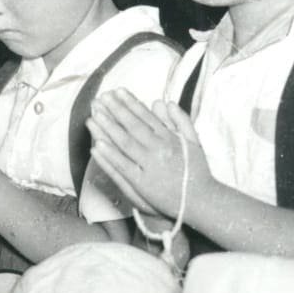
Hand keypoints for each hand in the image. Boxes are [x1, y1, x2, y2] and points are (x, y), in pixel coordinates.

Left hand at [87, 91, 206, 219]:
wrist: (201, 201)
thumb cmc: (197, 172)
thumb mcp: (194, 142)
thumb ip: (181, 120)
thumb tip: (165, 102)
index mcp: (170, 138)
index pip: (146, 116)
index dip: (130, 103)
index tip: (117, 92)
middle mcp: (159, 150)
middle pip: (132, 127)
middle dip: (114, 111)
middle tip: (100, 98)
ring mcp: (149, 167)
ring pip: (124, 144)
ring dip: (107, 129)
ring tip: (93, 116)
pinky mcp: (142, 184)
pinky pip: (122, 167)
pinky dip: (109, 156)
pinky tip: (96, 145)